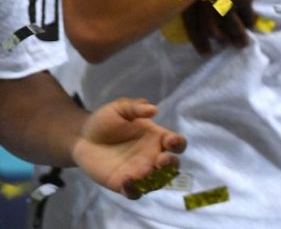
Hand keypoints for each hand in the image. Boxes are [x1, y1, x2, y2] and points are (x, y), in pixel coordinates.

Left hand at [71, 98, 186, 199]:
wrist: (82, 138)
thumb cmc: (105, 121)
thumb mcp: (119, 108)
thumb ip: (136, 107)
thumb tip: (153, 109)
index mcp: (157, 138)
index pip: (177, 143)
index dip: (178, 143)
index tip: (170, 141)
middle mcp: (153, 157)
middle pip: (172, 166)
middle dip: (171, 164)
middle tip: (160, 160)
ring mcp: (140, 172)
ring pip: (158, 182)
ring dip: (157, 180)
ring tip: (144, 173)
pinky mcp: (123, 184)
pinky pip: (135, 193)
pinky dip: (134, 191)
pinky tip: (126, 182)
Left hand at [181, 0, 263, 55]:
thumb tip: (197, 3)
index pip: (191, 23)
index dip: (199, 39)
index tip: (205, 51)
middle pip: (210, 28)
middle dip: (219, 40)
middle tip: (226, 47)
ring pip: (230, 26)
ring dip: (237, 38)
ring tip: (242, 44)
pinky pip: (247, 17)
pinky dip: (250, 23)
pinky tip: (253, 25)